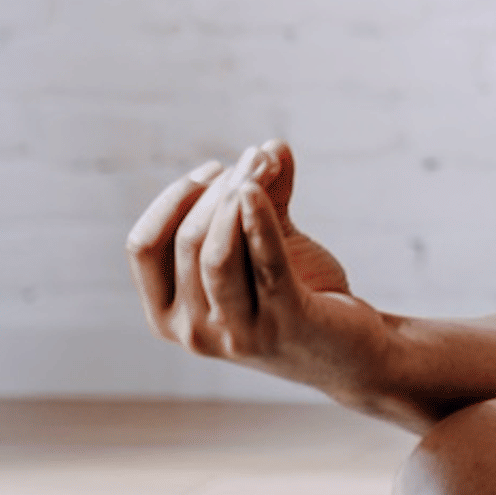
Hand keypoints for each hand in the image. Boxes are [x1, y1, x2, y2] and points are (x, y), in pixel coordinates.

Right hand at [124, 141, 388, 401]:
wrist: (352, 349)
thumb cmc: (298, 296)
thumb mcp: (266, 245)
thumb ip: (261, 198)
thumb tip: (271, 145)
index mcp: (168, 318)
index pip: (143, 248)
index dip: (173, 200)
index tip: (213, 171)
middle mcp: (194, 335)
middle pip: (187, 242)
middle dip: (218, 190)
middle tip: (255, 159)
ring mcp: (238, 337)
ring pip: (217, 254)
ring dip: (238, 197)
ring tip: (263, 164)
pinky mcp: (286, 326)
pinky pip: (265, 264)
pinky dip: (260, 220)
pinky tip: (264, 183)